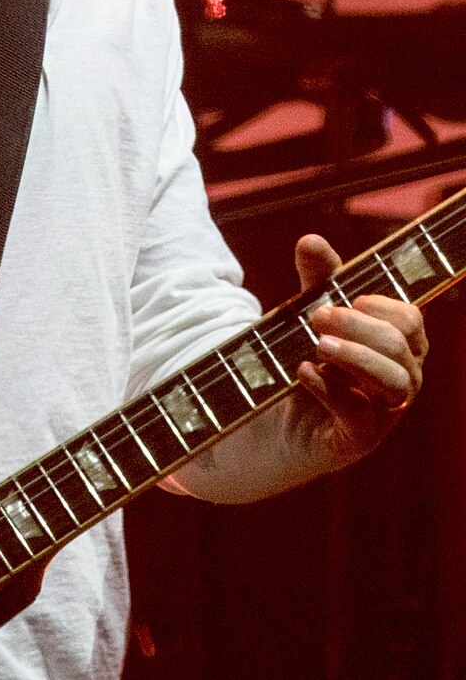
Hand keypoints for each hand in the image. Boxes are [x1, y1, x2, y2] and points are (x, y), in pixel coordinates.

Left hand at [287, 232, 427, 472]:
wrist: (268, 418)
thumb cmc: (303, 358)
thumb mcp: (307, 314)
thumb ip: (315, 280)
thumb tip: (311, 240)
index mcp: (395, 346)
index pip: (410, 320)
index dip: (382, 306)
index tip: (348, 297)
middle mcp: (399, 379)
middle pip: (401, 347)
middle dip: (360, 326)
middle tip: (316, 316)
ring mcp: (382, 413)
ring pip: (396, 383)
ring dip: (356, 357)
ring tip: (318, 344)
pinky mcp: (356, 439)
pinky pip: (361, 418)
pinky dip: (332, 390)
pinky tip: (305, 371)